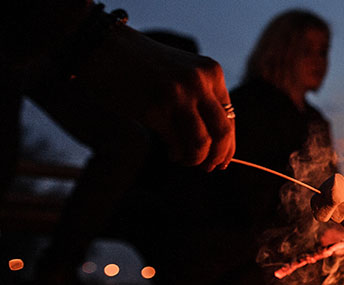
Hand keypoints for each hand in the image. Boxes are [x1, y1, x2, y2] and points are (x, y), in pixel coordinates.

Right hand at [75, 26, 234, 170]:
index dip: (228, 144)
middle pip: (222, 133)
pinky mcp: (154, 109)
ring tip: (186, 160)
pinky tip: (172, 154)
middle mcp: (198, 83)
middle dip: (218, 157)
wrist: (104, 48)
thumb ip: (203, 98)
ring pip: (201, 143)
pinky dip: (177, 154)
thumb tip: (219, 143)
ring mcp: (176, 95)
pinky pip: (176, 143)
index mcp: (211, 72)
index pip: (230, 117)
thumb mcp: (185, 72)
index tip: (223, 161)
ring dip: (196, 160)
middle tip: (209, 168)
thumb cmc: (145, 66)